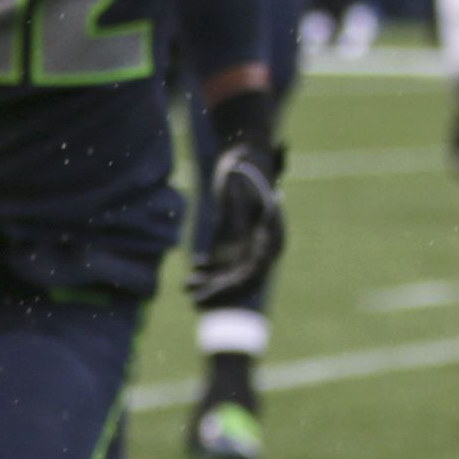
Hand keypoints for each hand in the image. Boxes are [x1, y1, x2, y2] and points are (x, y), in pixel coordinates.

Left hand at [186, 132, 284, 312]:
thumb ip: (238, 210)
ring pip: (232, 274)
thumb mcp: (238, 190)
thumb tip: (237, 229)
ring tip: (186, 286)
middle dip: (218, 293)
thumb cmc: (243, 169)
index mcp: (272, 238)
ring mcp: (250, 243)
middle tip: (194, 303)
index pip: (252, 275)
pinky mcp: (236, 238)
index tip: (208, 299)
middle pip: (242, 280)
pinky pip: (226, 262)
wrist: (244, 155)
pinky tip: (195, 268)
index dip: (230, 291)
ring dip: (211, 283)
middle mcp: (264, 245)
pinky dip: (211, 269)